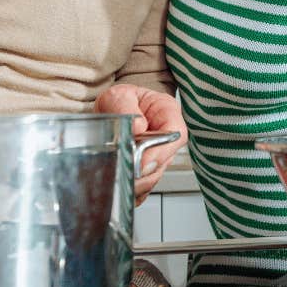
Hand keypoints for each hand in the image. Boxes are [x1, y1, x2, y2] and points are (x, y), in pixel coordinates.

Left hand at [94, 85, 186, 205]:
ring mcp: (157, 158)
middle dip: (142, 172)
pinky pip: (142, 191)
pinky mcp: (146, 174)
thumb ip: (125, 107)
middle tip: (121, 171)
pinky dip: (128, 191)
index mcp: (167, 113)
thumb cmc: (119, 101)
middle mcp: (166, 139)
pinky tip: (115, 181)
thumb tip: (138, 127)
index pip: (176, 135)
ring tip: (114, 174)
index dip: (161, 152)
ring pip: (152, 179)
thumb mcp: (118, 95)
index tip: (141, 164)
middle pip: (163, 163)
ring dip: (133, 182)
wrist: (110, 111)